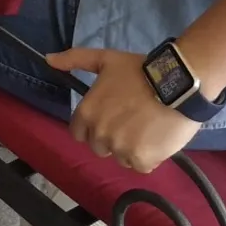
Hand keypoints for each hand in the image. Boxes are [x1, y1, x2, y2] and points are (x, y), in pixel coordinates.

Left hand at [46, 47, 200, 172]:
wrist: (176, 84)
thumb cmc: (139, 71)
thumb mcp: (104, 59)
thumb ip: (75, 59)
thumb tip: (48, 59)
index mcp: (87, 113)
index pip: (79, 133)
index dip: (92, 127)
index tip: (109, 118)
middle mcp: (99, 133)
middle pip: (100, 147)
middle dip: (112, 138)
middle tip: (131, 121)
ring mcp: (120, 148)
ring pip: (120, 158)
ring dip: (131, 148)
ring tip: (146, 128)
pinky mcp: (142, 159)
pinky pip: (140, 166)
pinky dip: (148, 157)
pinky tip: (157, 139)